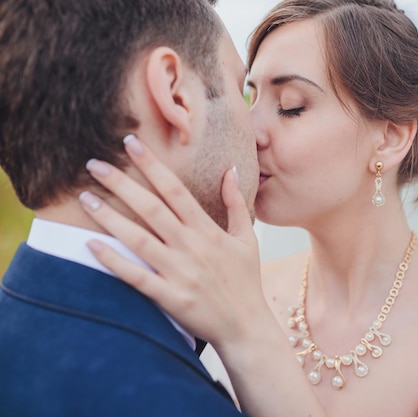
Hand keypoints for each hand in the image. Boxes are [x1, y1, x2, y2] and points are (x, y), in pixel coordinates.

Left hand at [78, 135, 263, 346]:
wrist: (246, 325)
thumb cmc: (246, 280)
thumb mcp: (248, 238)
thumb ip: (236, 203)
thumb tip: (231, 171)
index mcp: (207, 230)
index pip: (175, 190)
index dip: (152, 165)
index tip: (130, 143)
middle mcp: (191, 246)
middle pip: (151, 208)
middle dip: (121, 183)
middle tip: (93, 164)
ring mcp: (179, 272)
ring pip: (138, 239)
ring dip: (109, 217)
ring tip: (84, 199)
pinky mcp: (170, 296)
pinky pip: (136, 276)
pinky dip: (114, 261)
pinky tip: (91, 245)